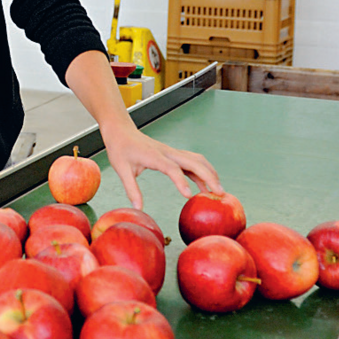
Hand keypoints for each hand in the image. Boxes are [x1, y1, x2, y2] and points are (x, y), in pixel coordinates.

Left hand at [100, 122, 222, 209]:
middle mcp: (167, 152)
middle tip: (219, 193)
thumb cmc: (120, 149)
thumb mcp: (121, 170)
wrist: (121, 131)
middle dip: (208, 177)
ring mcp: (172, 152)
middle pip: (193, 162)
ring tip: (218, 190)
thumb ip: (131, 189)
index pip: (172, 168)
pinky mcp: (173, 154)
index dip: (181, 181)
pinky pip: (192, 162)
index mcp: (154, 156)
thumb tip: (138, 208)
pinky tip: (205, 186)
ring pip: (197, 160)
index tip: (188, 196)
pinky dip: (202, 172)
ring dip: (209, 173)